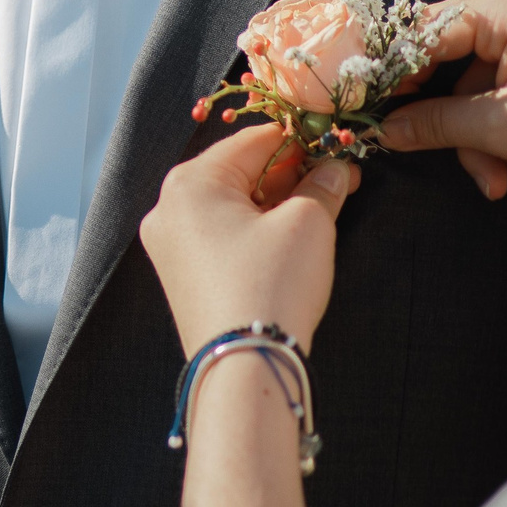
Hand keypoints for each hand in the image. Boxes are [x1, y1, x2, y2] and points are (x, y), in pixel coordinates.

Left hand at [140, 124, 357, 354]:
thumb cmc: (272, 282)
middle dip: (289, 173)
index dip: (299, 142)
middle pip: (237, 174)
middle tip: (338, 177)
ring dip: (275, 201)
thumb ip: (321, 187)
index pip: (251, 143)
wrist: (243, 363)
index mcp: (189, 182)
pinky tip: (290, 233)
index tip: (336, 147)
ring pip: (229, 206)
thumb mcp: (307, 225)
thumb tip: (334, 169)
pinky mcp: (181, 276)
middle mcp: (168, 208)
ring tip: (322, 202)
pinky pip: (220, 235)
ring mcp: (169, 245)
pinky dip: (255, 229)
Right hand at [378, 0, 506, 202]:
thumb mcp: (503, 129)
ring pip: (483, 75)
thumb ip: (435, 124)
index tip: (377, 106)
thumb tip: (382, 131)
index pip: (429, 28)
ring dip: (484, 131)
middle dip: (456, 117)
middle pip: (456, 55)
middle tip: (444, 154)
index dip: (399, 71)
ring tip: (501, 179)